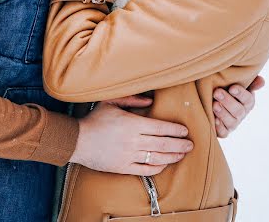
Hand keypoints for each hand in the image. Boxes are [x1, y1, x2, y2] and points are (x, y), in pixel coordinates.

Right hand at [69, 101, 193, 174]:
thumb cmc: (95, 119)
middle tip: (190, 144)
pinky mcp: (123, 167)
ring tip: (182, 154)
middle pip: (162, 144)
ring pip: (157, 158)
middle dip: (179, 144)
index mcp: (131, 124)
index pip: (160, 128)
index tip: (185, 131)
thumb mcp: (112, 102)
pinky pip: (145, 169)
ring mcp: (128, 156)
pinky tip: (165, 164)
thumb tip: (150, 100)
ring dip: (172, 156)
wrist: (78, 141)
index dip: (175, 130)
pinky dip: (158, 167)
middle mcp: (132, 141)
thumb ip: (132, 99)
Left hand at [212, 76, 264, 137]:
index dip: (241, 94)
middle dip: (228, 101)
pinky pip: (223, 132)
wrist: (217, 101)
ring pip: (231, 121)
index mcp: (248, 102)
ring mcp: (233, 124)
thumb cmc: (229, 90)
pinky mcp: (224, 131)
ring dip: (222, 113)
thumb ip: (251, 82)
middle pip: (238, 111)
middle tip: (217, 92)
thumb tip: (261, 81)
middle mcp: (242, 114)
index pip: (248, 99)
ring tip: (214, 104)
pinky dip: (219, 127)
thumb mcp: (240, 84)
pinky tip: (214, 120)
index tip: (232, 88)